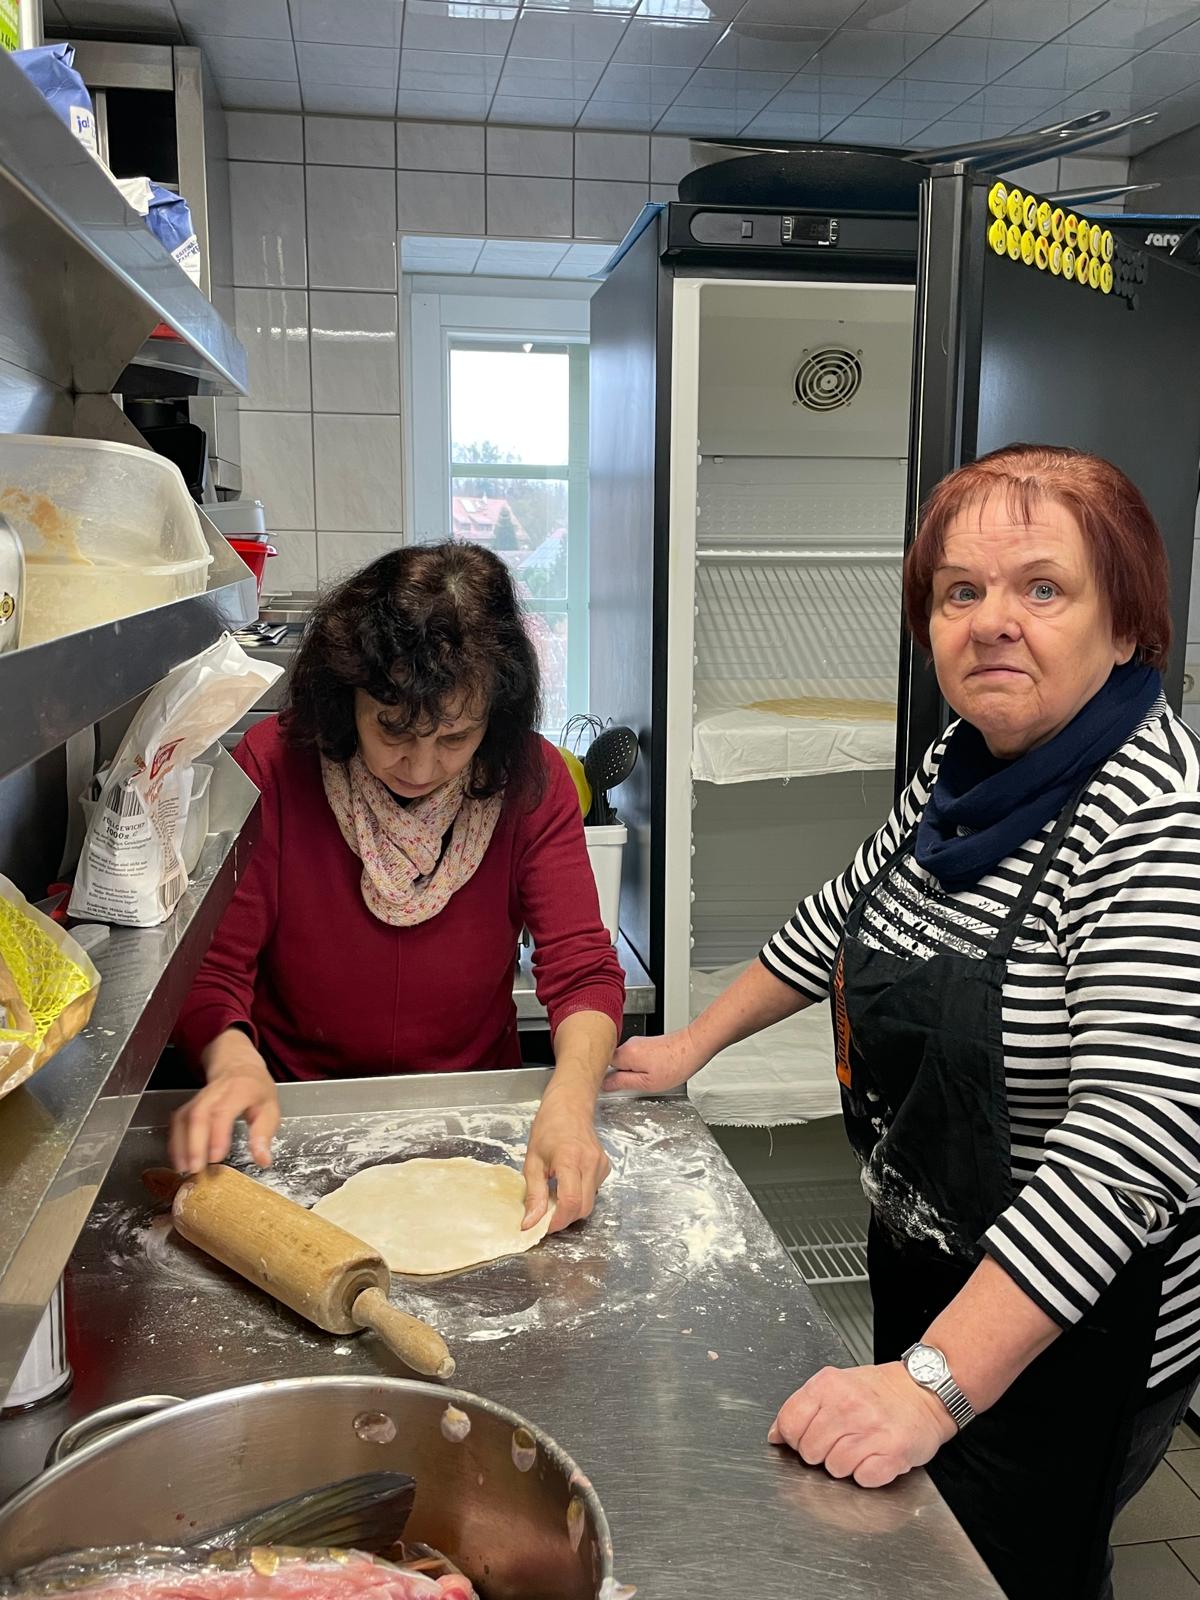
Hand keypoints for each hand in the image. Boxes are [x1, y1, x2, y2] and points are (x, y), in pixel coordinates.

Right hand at [168, 1028, 279, 1172]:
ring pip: (184, 1118)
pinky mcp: (189, 1105)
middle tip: (195, 1169)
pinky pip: (177, 1122)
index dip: (217, 1134)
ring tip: (184, 1168)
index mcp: (239, 1090)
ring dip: (181, 1144)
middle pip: (198, 1115)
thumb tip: (262, 1160)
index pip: (223, 1111)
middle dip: (194, 1143)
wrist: (238, 1065)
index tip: (216, 1157)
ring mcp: (199, 1097)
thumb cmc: (255, 1089)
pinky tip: (178, 1159)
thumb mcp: (270, 1108)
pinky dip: (175, 1141)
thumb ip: (264, 1133)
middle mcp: (215, 1093)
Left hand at [522, 1083, 610, 1233]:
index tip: (541, 1225)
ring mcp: (601, 1165)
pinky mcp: (606, 1167)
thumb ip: (533, 1193)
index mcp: (570, 1159)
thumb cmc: (548, 1127)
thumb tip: (530, 1222)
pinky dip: (579, 1196)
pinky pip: (593, 1192)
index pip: (570, 1201)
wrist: (570, 1105)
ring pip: (590, 1203)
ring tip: (554, 1194)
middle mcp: (591, 1163)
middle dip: (564, 1218)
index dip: (556, 1220)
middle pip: (582, 1208)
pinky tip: (567, 1184)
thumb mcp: (532, 1160)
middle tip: (545, 1213)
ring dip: (571, 1207)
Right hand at [603, 1025, 706, 1095]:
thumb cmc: (676, 1064)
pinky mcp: (646, 1043)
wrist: (694, 1046)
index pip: (601, 1066)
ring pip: (624, 1060)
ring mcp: (637, 1042)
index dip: (603, 1077)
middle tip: (633, 1085)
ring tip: (647, 1078)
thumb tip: (605, 1085)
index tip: (608, 1088)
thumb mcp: (647, 1083)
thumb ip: (622, 1083)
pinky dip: (639, 1066)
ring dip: (631, 1071)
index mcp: (625, 1053)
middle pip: (612, 1062)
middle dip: (619, 1075)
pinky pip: (634, 1057)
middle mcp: (628, 1044)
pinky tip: (652, 1072)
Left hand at [767, 1363, 956, 1488]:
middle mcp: (848, 1406)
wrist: (924, 1391)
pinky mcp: (893, 1452)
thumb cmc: (878, 1391)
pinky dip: (867, 1474)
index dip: (793, 1438)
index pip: (789, 1424)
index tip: (804, 1438)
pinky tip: (875, 1456)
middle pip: (809, 1451)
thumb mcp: (836, 1383)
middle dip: (821, 1452)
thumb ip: (803, 1406)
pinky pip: (863, 1478)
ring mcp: (871, 1430)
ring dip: (845, 1464)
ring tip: (860, 1446)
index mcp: (828, 1385)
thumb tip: (776, 1435)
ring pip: (835, 1468)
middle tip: (839, 1441)